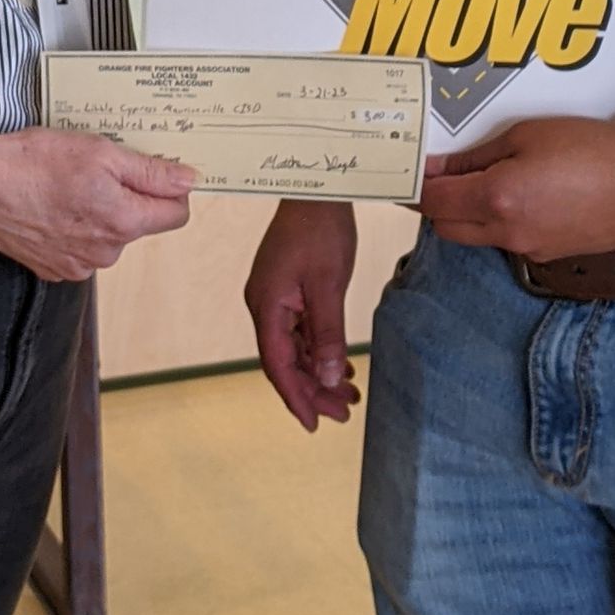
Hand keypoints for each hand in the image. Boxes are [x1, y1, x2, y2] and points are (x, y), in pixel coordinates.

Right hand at [0, 127, 193, 280]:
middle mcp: (106, 252)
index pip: (176, 214)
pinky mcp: (55, 268)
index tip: (155, 171)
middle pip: (141, 223)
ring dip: (101, 212)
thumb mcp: (102, 152)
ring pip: (110, 235)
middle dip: (129, 197)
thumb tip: (188, 180)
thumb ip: (150, 172)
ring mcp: (79, 265)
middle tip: (99, 171)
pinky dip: (75, 227)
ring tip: (69, 187)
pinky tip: (54, 206)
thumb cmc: (35, 164)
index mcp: (123, 222)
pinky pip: (82, 247)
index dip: (171, 189)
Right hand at [245, 199, 360, 430]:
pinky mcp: (287, 290)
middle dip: (314, 390)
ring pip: (295, 348)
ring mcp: (274, 298)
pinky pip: (300, 331)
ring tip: (350, 394)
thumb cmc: (321, 229)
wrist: (317, 190)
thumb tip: (328, 377)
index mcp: (266, 305)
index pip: (278, 364)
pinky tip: (341, 364)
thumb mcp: (328, 284)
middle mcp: (264, 305)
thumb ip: (327, 333)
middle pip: (285, 361)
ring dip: (319, 371)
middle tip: (345, 413)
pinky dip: (319, 349)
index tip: (315, 424)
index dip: (296, 397)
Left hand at [420, 118, 614, 264]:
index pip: (433, 202)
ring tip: (483, 177)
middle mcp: (507, 232)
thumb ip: (478, 155)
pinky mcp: (550, 254)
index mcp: (496, 199)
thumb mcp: (527, 135)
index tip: (406, 169)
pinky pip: (508, 239)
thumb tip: (442, 167)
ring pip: (477, 236)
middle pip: (447, 227)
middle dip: (436, 203)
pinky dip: (500, 220)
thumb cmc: (593, 150)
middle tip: (440, 172)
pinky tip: (520, 193)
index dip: (414, 186)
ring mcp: (529, 249)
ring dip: (468, 213)